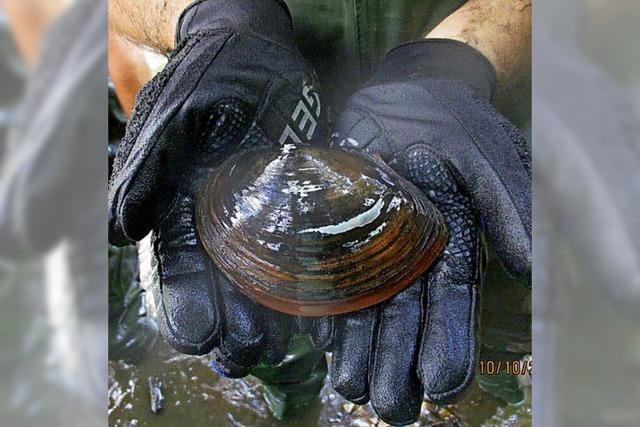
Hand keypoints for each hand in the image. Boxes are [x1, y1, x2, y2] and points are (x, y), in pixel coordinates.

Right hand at [108, 0, 324, 374]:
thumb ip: (145, 170)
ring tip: (274, 348)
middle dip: (228, 322)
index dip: (184, 303)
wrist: (258, 49)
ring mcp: (258, 214)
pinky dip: (305, 280)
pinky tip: (315, 309)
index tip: (197, 338)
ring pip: (259, 276)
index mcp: (180, 206)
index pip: (177, 267)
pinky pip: (300, 250)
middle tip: (243, 356)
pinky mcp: (296, 205)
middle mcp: (217, 220)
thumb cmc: (210, 75)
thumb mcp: (173, 117)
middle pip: (219, 283)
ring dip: (265, 315)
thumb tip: (119, 230)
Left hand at [303, 40, 530, 423]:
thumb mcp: (490, 156)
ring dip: (361, 349)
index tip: (443, 384)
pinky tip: (322, 342)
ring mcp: (374, 242)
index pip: (452, 300)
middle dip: (399, 360)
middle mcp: (412, 252)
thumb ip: (508, 207)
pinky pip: (331, 272)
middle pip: (407, 313)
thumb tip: (526, 267)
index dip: (450, 341)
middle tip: (390, 406)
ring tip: (352, 390)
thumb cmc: (455, 122)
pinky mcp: (340, 228)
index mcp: (452, 241)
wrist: (408, 91)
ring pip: (368, 303)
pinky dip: (326, 306)